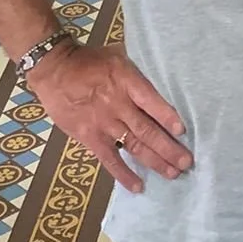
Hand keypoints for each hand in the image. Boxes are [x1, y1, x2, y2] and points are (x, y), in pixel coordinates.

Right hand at [31, 43, 191, 193]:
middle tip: (187, 162)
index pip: (152, 102)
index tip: (183, 131)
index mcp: (127, 81)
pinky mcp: (90, 137)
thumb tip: (161, 77)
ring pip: (134, 146)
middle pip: (147, 129)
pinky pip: (109, 160)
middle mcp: (118, 104)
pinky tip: (138, 187)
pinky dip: (124, 174)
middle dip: (169, 147)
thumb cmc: (89, 60)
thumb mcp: (117, 55)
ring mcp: (104, 123)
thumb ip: (136, 72)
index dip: (168, 117)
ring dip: (155, 161)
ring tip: (173, 173)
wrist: (55, 69)